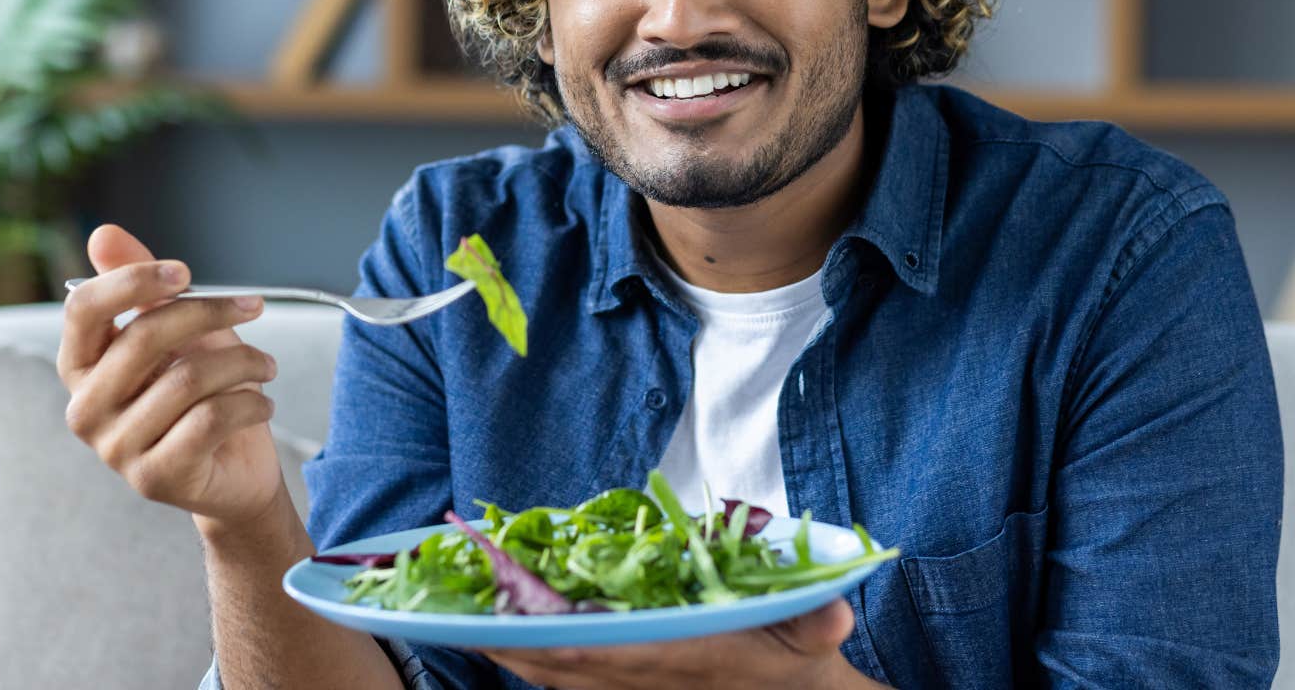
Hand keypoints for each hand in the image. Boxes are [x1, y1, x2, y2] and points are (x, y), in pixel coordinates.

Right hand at [58, 224, 281, 529]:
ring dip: (244, 362)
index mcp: (81, 365)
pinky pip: (209, 420)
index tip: (185, 271)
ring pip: (187, 379)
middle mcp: (86, 409)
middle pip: (144, 337)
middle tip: (254, 307)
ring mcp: (116, 449)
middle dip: (210, 313)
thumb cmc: (202, 393)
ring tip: (266, 366)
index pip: (83, 309)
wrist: (235, 471)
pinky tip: (262, 403)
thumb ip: (140, 284)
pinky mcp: (155, 477)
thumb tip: (103, 233)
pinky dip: (250, 403)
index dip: (133, 280)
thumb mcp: (177, 330)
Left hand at [482, 598, 867, 689]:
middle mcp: (647, 682)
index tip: (508, 627)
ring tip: (468, 623)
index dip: (554, 643)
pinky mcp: (631, 687)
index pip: (604, 656)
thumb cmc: (796, 661)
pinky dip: (537, 661)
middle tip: (461, 612)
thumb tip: (834, 612)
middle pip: (563, 668)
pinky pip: (571, 680)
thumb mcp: (815, 637)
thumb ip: (819, 623)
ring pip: (559, 677)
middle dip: (511, 645)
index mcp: (677, 662)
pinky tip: (509, 640)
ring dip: (515, 653)